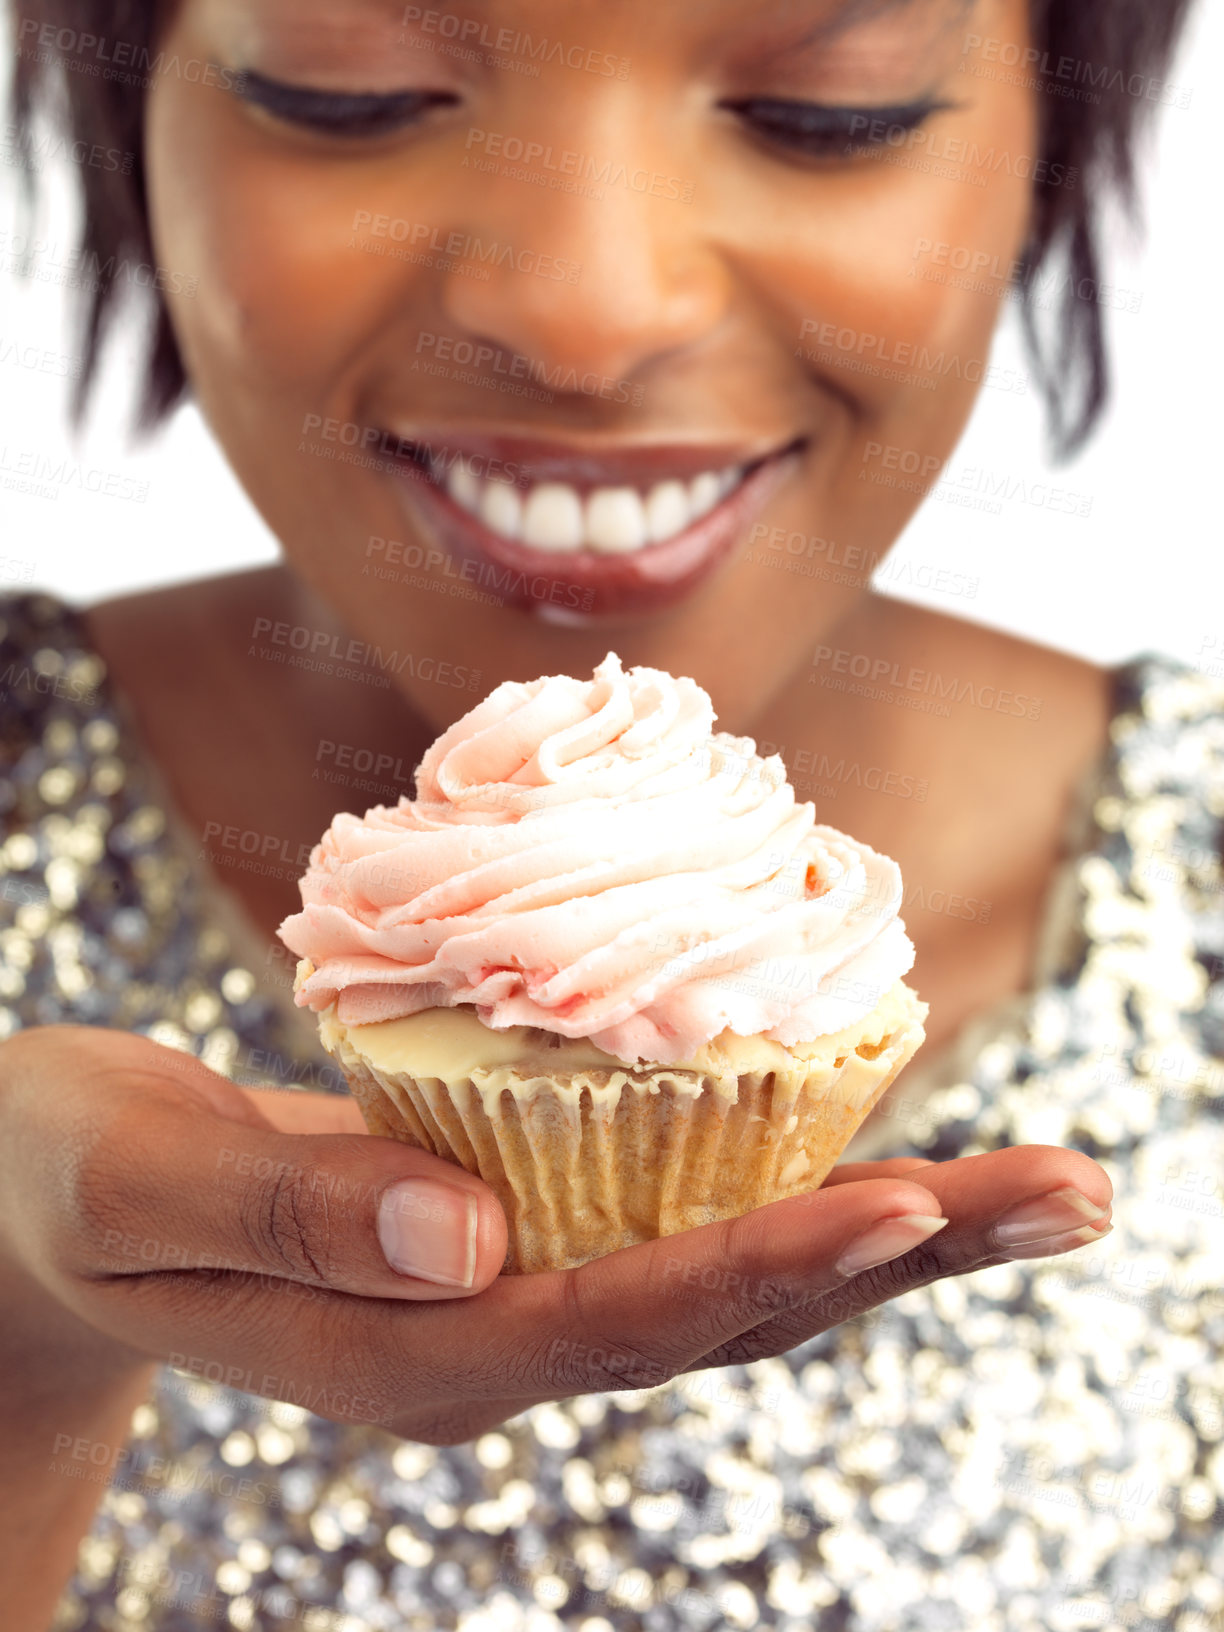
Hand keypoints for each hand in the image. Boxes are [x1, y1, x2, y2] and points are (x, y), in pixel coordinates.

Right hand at [0, 1025, 1111, 1446]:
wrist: (45, 1207)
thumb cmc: (65, 1183)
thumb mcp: (128, 1183)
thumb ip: (279, 1205)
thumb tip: (467, 1227)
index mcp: (404, 1354)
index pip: (609, 1324)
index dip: (760, 1270)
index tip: (906, 1206)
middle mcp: (492, 1334)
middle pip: (726, 1313)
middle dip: (903, 1254)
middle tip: (1078, 1194)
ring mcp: (519, 1286)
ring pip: (733, 1269)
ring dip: (895, 1226)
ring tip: (1052, 1184)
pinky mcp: (527, 1225)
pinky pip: (686, 1210)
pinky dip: (800, 1172)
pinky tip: (892, 1132)